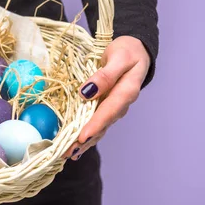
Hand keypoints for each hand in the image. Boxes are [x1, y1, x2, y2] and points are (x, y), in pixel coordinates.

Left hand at [64, 36, 149, 160]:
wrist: (136, 50)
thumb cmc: (127, 52)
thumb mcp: (119, 58)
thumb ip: (105, 75)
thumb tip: (87, 92)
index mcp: (126, 92)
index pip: (108, 112)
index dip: (95, 126)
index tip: (81, 137)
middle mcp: (121, 104)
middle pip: (102, 125)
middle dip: (85, 139)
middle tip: (68, 152)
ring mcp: (114, 106)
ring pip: (99, 127)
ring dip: (85, 141)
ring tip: (69, 154)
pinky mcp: (107, 106)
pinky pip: (97, 122)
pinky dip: (87, 134)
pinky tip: (77, 145)